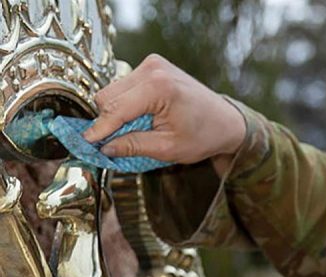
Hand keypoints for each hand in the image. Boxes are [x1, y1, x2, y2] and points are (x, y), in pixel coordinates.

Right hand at [84, 54, 245, 164]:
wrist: (226, 121)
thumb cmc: (204, 135)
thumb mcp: (168, 148)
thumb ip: (133, 146)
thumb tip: (104, 148)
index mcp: (158, 87)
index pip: (115, 109)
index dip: (99, 129)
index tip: (84, 143)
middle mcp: (153, 69)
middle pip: (107, 97)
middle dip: (109, 121)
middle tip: (118, 142)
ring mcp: (152, 64)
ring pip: (112, 91)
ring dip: (117, 113)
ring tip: (139, 129)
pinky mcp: (152, 66)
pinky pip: (124, 87)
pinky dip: (126, 104)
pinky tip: (142, 117)